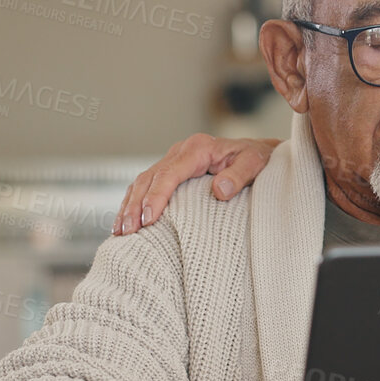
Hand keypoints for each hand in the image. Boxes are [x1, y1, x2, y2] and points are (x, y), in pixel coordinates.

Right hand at [114, 135, 279, 234]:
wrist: (259, 152)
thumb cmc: (258, 159)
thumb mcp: (255, 164)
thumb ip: (239, 175)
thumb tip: (219, 190)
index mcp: (197, 148)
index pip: (169, 173)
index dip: (155, 197)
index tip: (147, 219)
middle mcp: (181, 151)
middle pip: (149, 178)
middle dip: (135, 206)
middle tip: (127, 232)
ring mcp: (173, 160)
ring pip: (142, 182)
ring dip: (129, 206)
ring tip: (120, 232)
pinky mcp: (171, 170)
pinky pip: (146, 185)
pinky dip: (133, 203)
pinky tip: (126, 222)